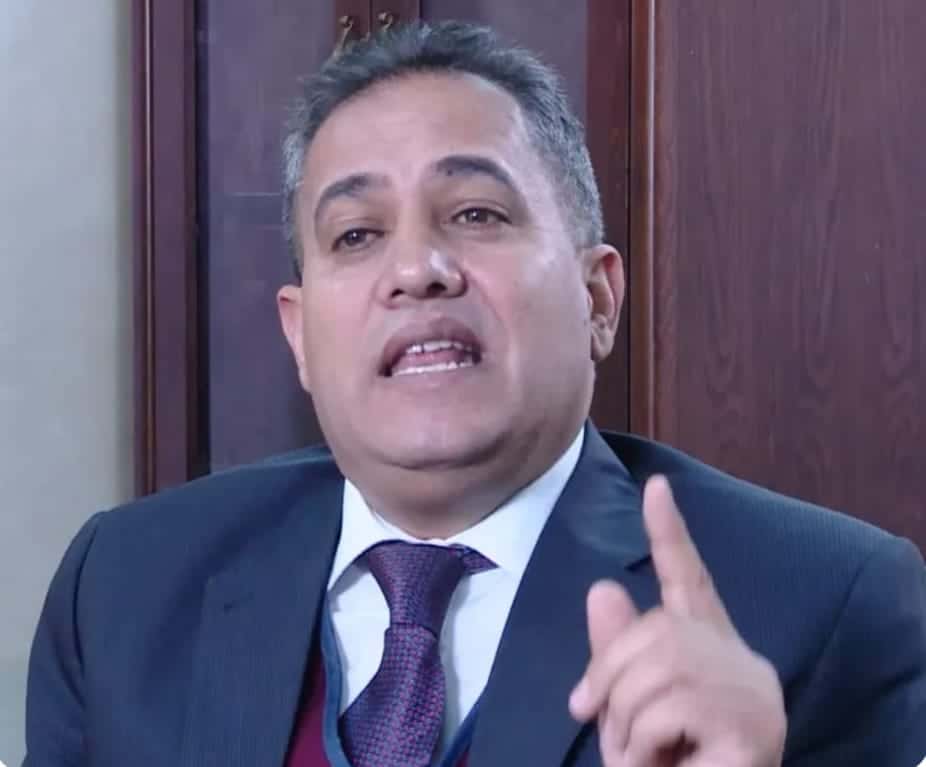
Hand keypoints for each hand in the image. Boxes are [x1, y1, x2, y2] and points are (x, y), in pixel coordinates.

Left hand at [568, 476, 785, 766]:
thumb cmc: (665, 763)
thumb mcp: (628, 708)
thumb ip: (617, 655)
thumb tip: (601, 587)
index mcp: (706, 649)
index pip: (689, 578)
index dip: (669, 533)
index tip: (656, 487)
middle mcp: (738, 659)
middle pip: (654, 628)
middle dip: (610, 676)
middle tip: (603, 723)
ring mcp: (751, 691)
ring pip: (657, 667)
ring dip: (625, 719)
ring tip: (638, 756)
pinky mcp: (753, 725)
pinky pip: (669, 707)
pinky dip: (644, 740)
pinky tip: (663, 762)